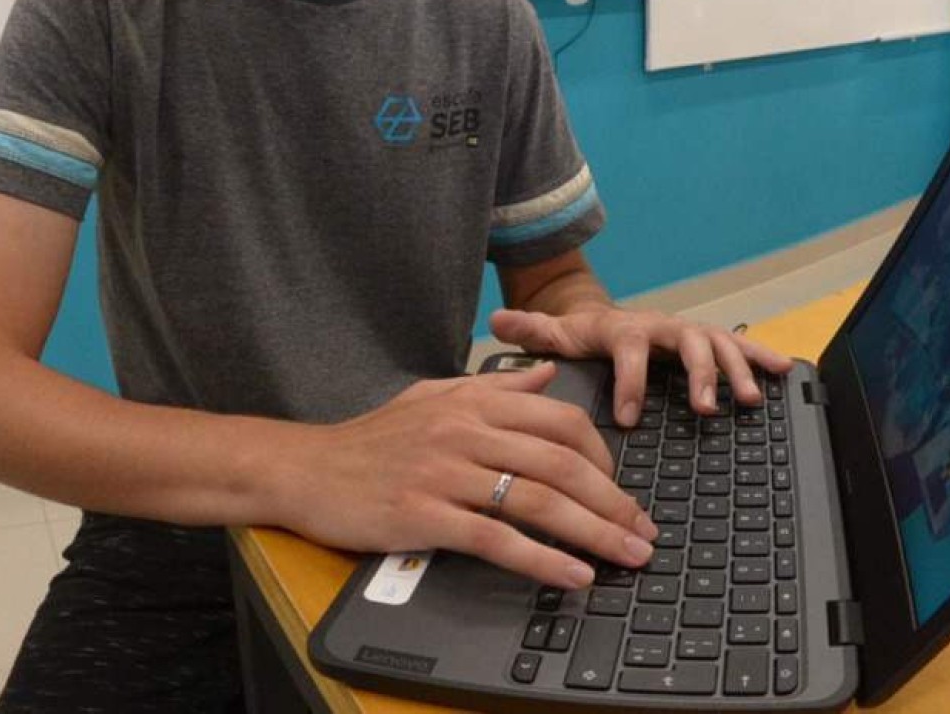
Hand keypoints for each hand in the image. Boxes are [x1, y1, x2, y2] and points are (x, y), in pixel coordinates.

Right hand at [282, 362, 658, 590]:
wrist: (306, 469)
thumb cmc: (371, 439)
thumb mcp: (434, 397)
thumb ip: (495, 387)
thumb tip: (547, 374)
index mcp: (473, 401)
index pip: (560, 420)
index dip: (602, 456)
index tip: (621, 489)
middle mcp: (465, 431)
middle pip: (561, 463)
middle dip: (613, 501)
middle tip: (643, 531)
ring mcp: (445, 473)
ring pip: (538, 500)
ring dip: (593, 533)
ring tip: (626, 556)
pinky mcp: (425, 515)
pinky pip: (497, 539)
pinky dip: (542, 560)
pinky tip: (571, 576)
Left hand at [489, 306, 791, 425]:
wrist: (604, 316)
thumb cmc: (581, 336)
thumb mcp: (554, 333)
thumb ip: (530, 331)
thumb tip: (496, 320)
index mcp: (623, 329)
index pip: (628, 350)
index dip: (631, 382)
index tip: (629, 418)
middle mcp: (660, 327)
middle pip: (686, 342)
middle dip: (699, 374)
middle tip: (703, 408)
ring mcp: (687, 333)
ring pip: (718, 344)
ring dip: (736, 370)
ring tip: (748, 400)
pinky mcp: (707, 342)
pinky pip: (740, 347)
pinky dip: (763, 356)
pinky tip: (785, 372)